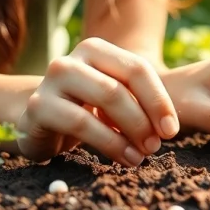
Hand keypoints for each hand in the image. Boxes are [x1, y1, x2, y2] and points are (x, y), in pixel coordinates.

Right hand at [16, 38, 179, 166]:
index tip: (171, 130)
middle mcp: (70, 60)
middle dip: (145, 119)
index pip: (137, 69)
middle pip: (120, 86)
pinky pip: (81, 123)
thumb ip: (138, 102)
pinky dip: (109, 143)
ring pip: (104, 99)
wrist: (38, 125)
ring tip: (142, 155)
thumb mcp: (113, 100)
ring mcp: (50, 81)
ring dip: (130, 131)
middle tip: (156, 146)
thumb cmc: (84, 111)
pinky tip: (123, 159)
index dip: (159, 100)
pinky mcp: (38, 107)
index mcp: (94, 50)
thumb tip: (168, 126)